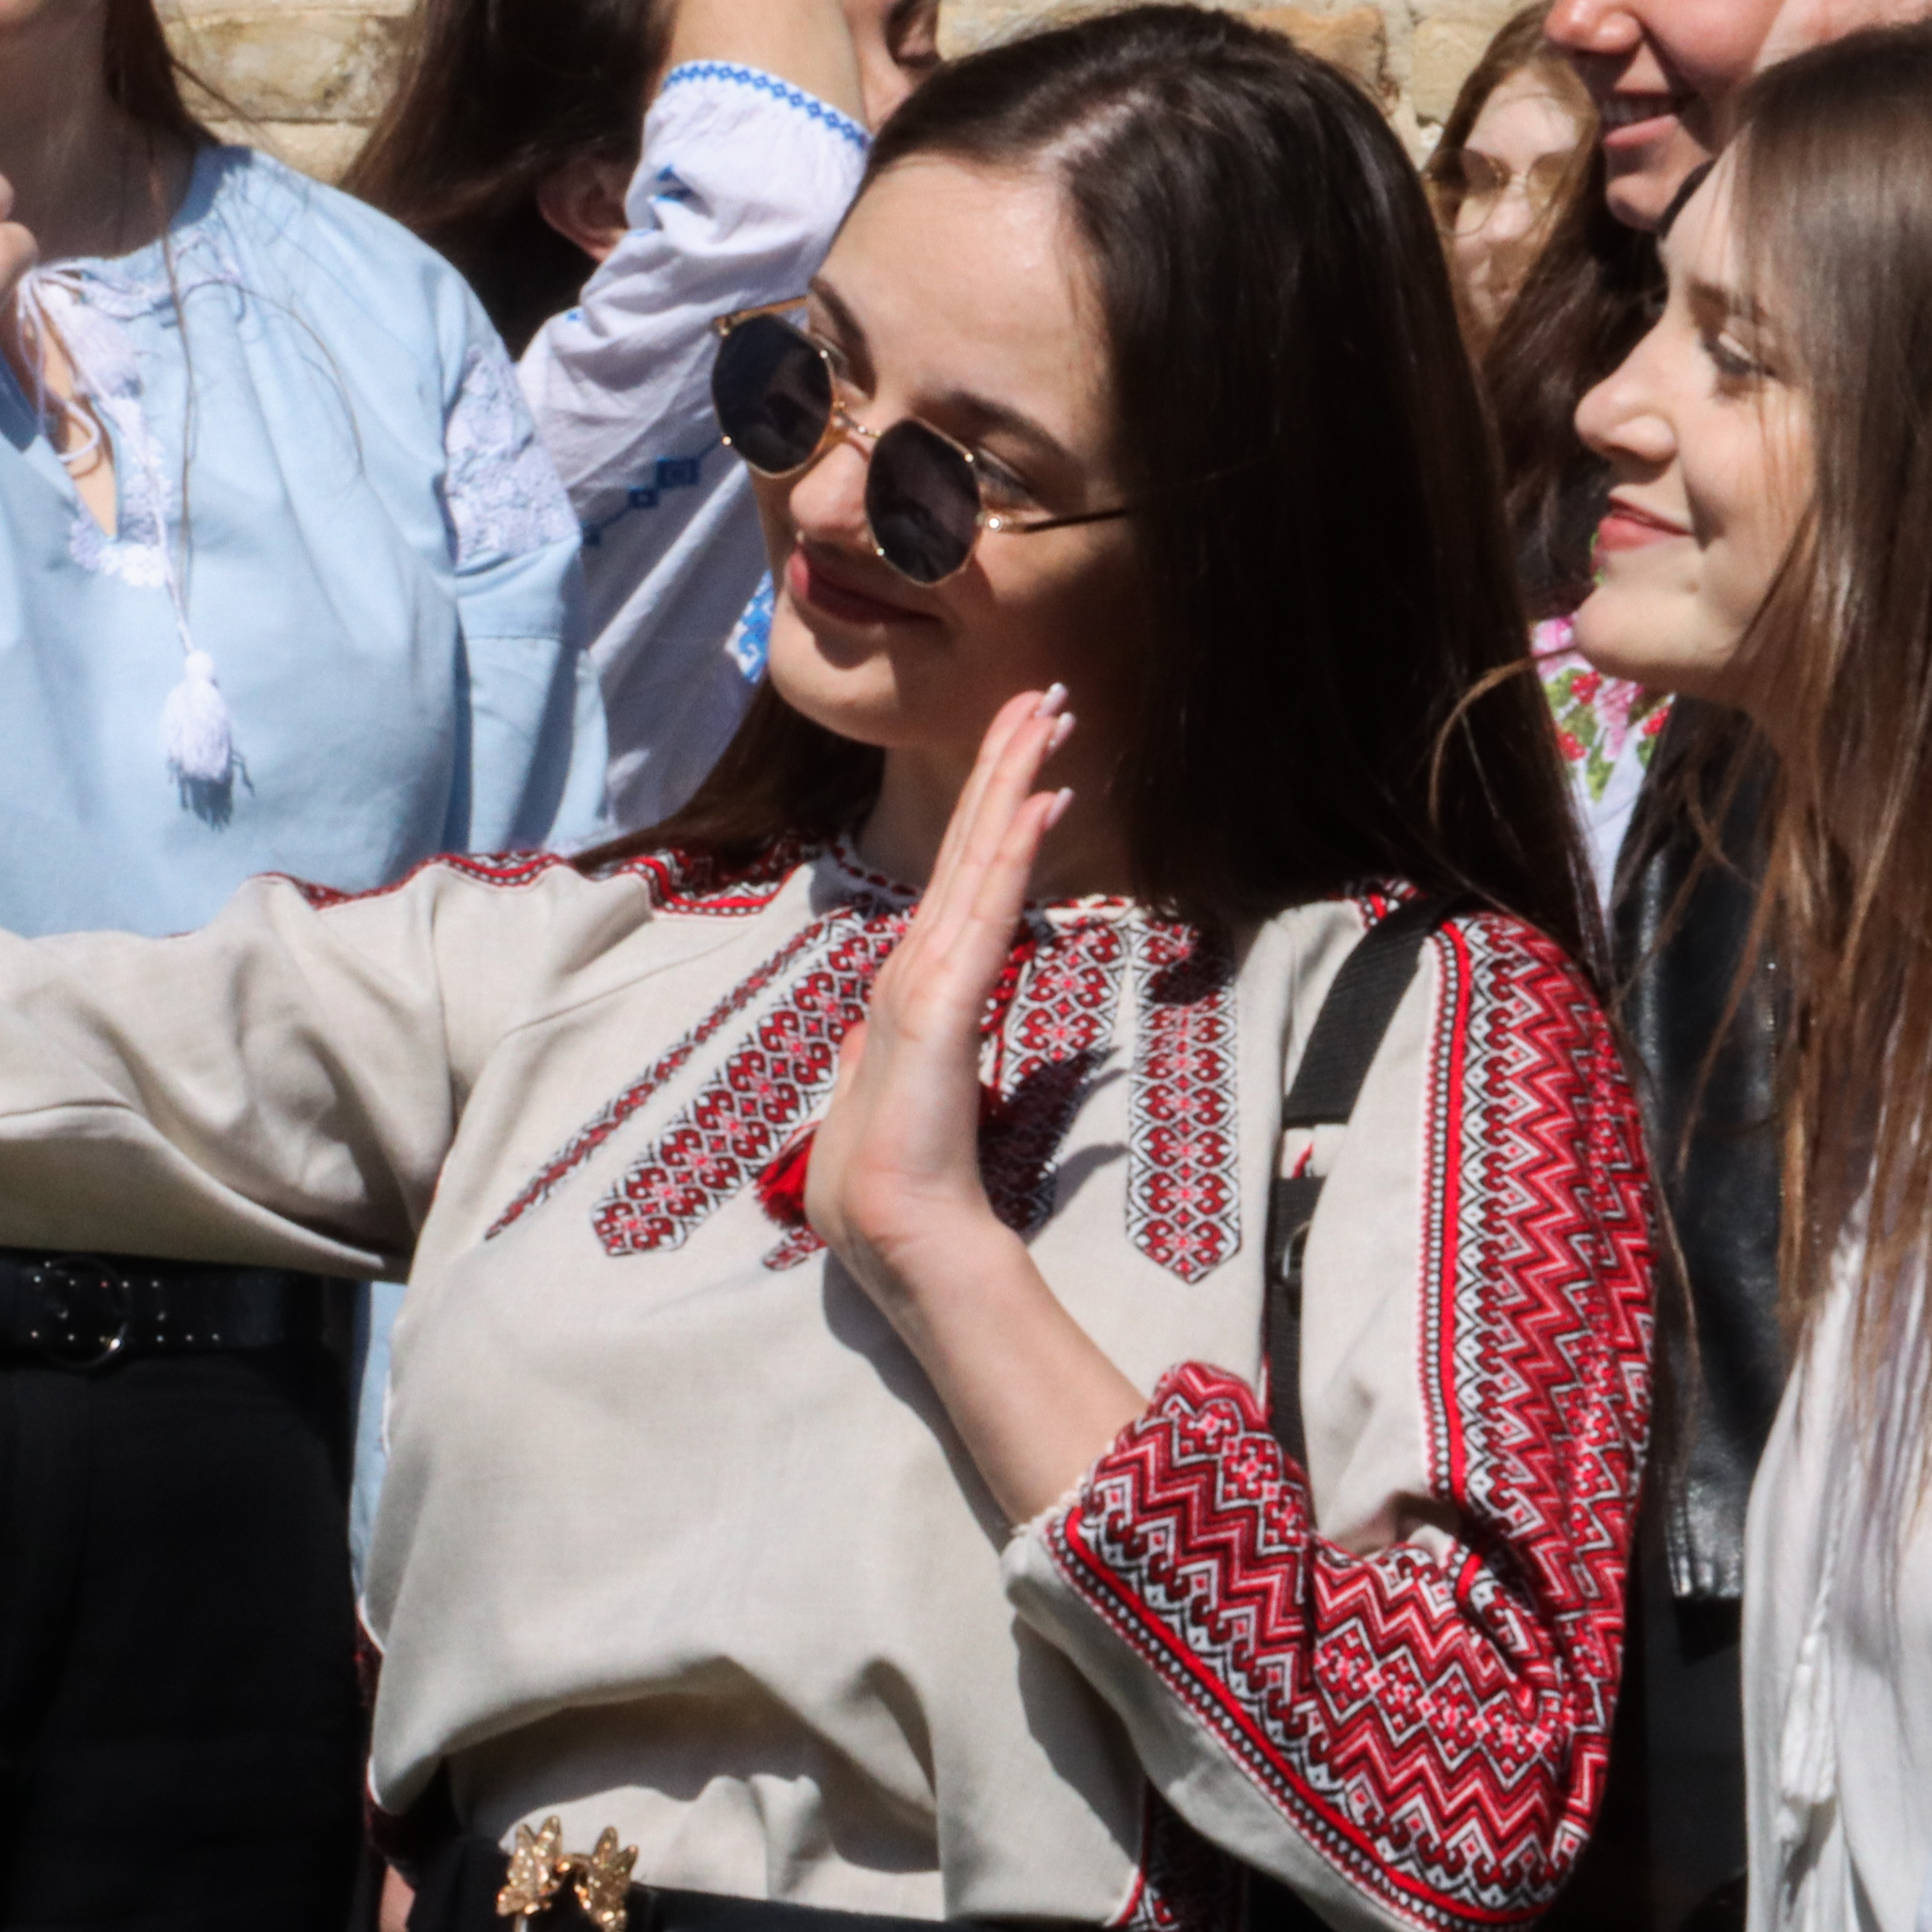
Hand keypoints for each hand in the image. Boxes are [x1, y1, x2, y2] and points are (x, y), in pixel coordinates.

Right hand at [802, 686, 1072, 1287]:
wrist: (904, 1238)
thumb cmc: (896, 1180)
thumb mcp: (890, 1096)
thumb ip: (890, 1056)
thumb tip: (885, 1034)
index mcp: (910, 985)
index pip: (958, 877)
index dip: (987, 808)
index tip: (1022, 749)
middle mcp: (915, 966)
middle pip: (965, 844)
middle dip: (1001, 764)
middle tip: (1038, 693)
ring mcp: (926, 980)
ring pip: (976, 857)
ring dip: (1011, 779)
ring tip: (1045, 713)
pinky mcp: (943, 1005)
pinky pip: (989, 910)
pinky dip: (1014, 849)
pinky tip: (1044, 798)